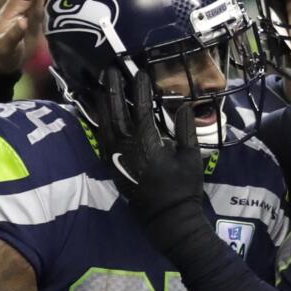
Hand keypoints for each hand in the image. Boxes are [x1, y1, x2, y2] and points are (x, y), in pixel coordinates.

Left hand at [97, 68, 205, 238]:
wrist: (167, 219)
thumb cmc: (183, 189)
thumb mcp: (192, 157)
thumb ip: (185, 130)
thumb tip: (183, 106)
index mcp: (148, 144)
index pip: (141, 109)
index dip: (140, 89)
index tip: (140, 73)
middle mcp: (127, 148)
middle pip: (115, 112)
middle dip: (112, 89)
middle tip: (109, 70)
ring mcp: (116, 158)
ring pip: (104, 124)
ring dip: (102, 103)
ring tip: (100, 86)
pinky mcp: (112, 166)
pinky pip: (101, 139)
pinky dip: (99, 123)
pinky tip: (98, 112)